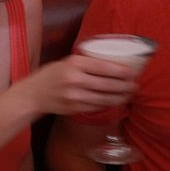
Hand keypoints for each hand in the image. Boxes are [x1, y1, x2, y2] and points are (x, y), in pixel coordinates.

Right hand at [22, 54, 141, 115]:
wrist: (34, 94)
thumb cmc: (53, 74)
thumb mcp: (68, 61)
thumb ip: (87, 62)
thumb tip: (115, 63)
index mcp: (74, 63)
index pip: (104, 67)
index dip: (121, 71)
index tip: (133, 73)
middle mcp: (74, 80)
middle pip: (107, 84)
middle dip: (125, 86)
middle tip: (136, 86)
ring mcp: (74, 96)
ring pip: (104, 98)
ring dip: (120, 97)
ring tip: (129, 94)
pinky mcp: (74, 109)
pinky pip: (96, 107)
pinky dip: (108, 104)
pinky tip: (115, 101)